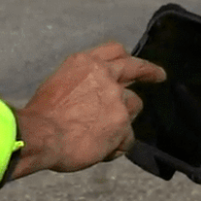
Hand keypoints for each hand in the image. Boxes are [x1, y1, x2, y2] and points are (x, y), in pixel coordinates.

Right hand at [10, 42, 166, 178]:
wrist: (41, 135)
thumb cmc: (42, 114)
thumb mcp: (58, 83)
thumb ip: (82, 82)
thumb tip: (91, 93)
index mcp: (86, 62)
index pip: (115, 50)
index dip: (127, 56)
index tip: (136, 61)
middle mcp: (106, 75)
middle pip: (136, 68)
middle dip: (150, 71)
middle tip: (159, 76)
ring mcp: (117, 99)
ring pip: (134, 106)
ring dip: (124, 118)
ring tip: (104, 133)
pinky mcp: (122, 124)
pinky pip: (127, 138)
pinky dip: (117, 146)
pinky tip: (102, 150)